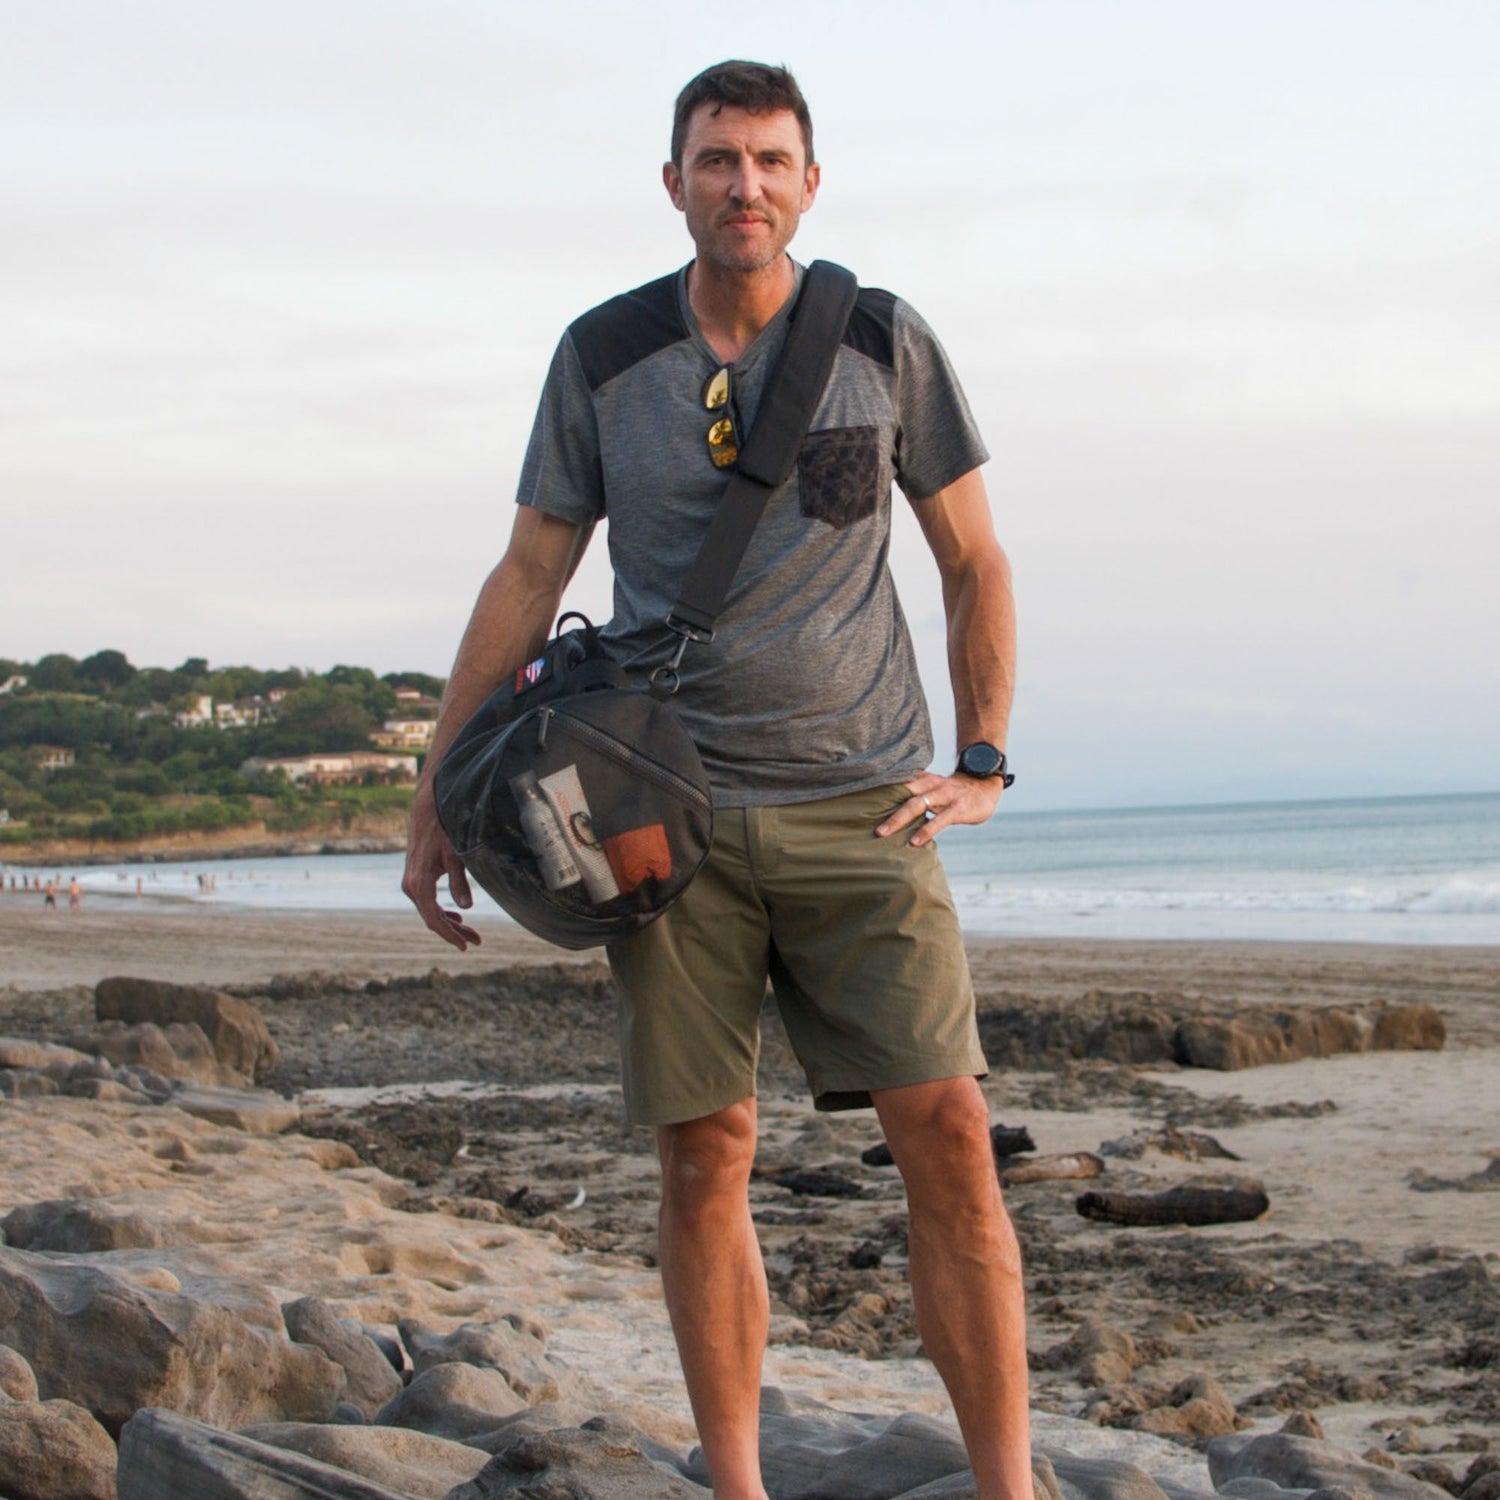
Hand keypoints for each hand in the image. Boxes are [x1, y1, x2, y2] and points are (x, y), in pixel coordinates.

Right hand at [402, 782, 481, 950]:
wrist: (427, 809)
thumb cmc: (443, 830)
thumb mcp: (456, 856)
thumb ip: (460, 882)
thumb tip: (467, 908)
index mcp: (418, 884)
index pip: (433, 919)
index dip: (450, 935)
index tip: (466, 946)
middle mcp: (411, 886)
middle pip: (432, 918)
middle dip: (455, 932)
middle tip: (477, 941)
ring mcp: (412, 883)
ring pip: (431, 911)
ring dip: (450, 923)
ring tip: (472, 933)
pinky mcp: (417, 878)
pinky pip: (428, 902)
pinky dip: (442, 911)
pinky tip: (457, 917)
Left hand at [875, 772, 1004, 848]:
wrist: (986, 784)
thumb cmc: (953, 791)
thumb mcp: (933, 788)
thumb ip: (914, 795)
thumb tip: (888, 808)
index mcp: (922, 780)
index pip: (897, 784)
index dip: (878, 792)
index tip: (857, 801)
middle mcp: (931, 785)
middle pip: (902, 794)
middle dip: (883, 808)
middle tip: (865, 821)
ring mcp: (944, 795)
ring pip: (917, 805)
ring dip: (898, 819)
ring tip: (883, 833)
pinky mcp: (958, 808)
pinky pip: (940, 820)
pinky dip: (926, 830)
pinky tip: (915, 842)